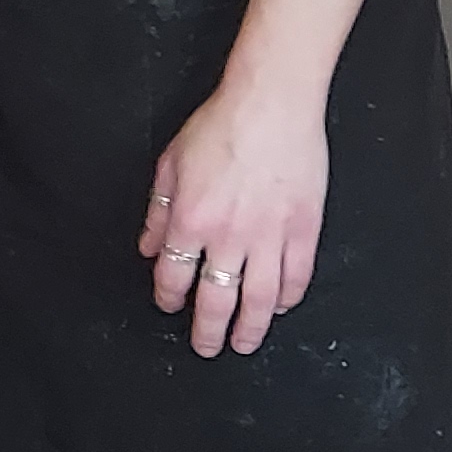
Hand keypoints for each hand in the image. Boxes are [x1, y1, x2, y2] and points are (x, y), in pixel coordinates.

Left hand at [139, 80, 327, 356]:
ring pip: (259, 300)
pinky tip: (280, 307)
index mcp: (190, 221)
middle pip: (215, 301)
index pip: (173, 276)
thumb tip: (148, 246)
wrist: (271, 105)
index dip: (168, 297)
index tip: (170, 304)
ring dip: (250, 328)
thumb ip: (158, 211)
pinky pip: (296, 277)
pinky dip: (288, 298)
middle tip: (207, 347)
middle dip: (207, 331)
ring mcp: (270, 237)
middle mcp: (228, 238)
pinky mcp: (304, 230)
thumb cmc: (221, 125)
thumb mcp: (171, 164)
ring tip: (244, 343)